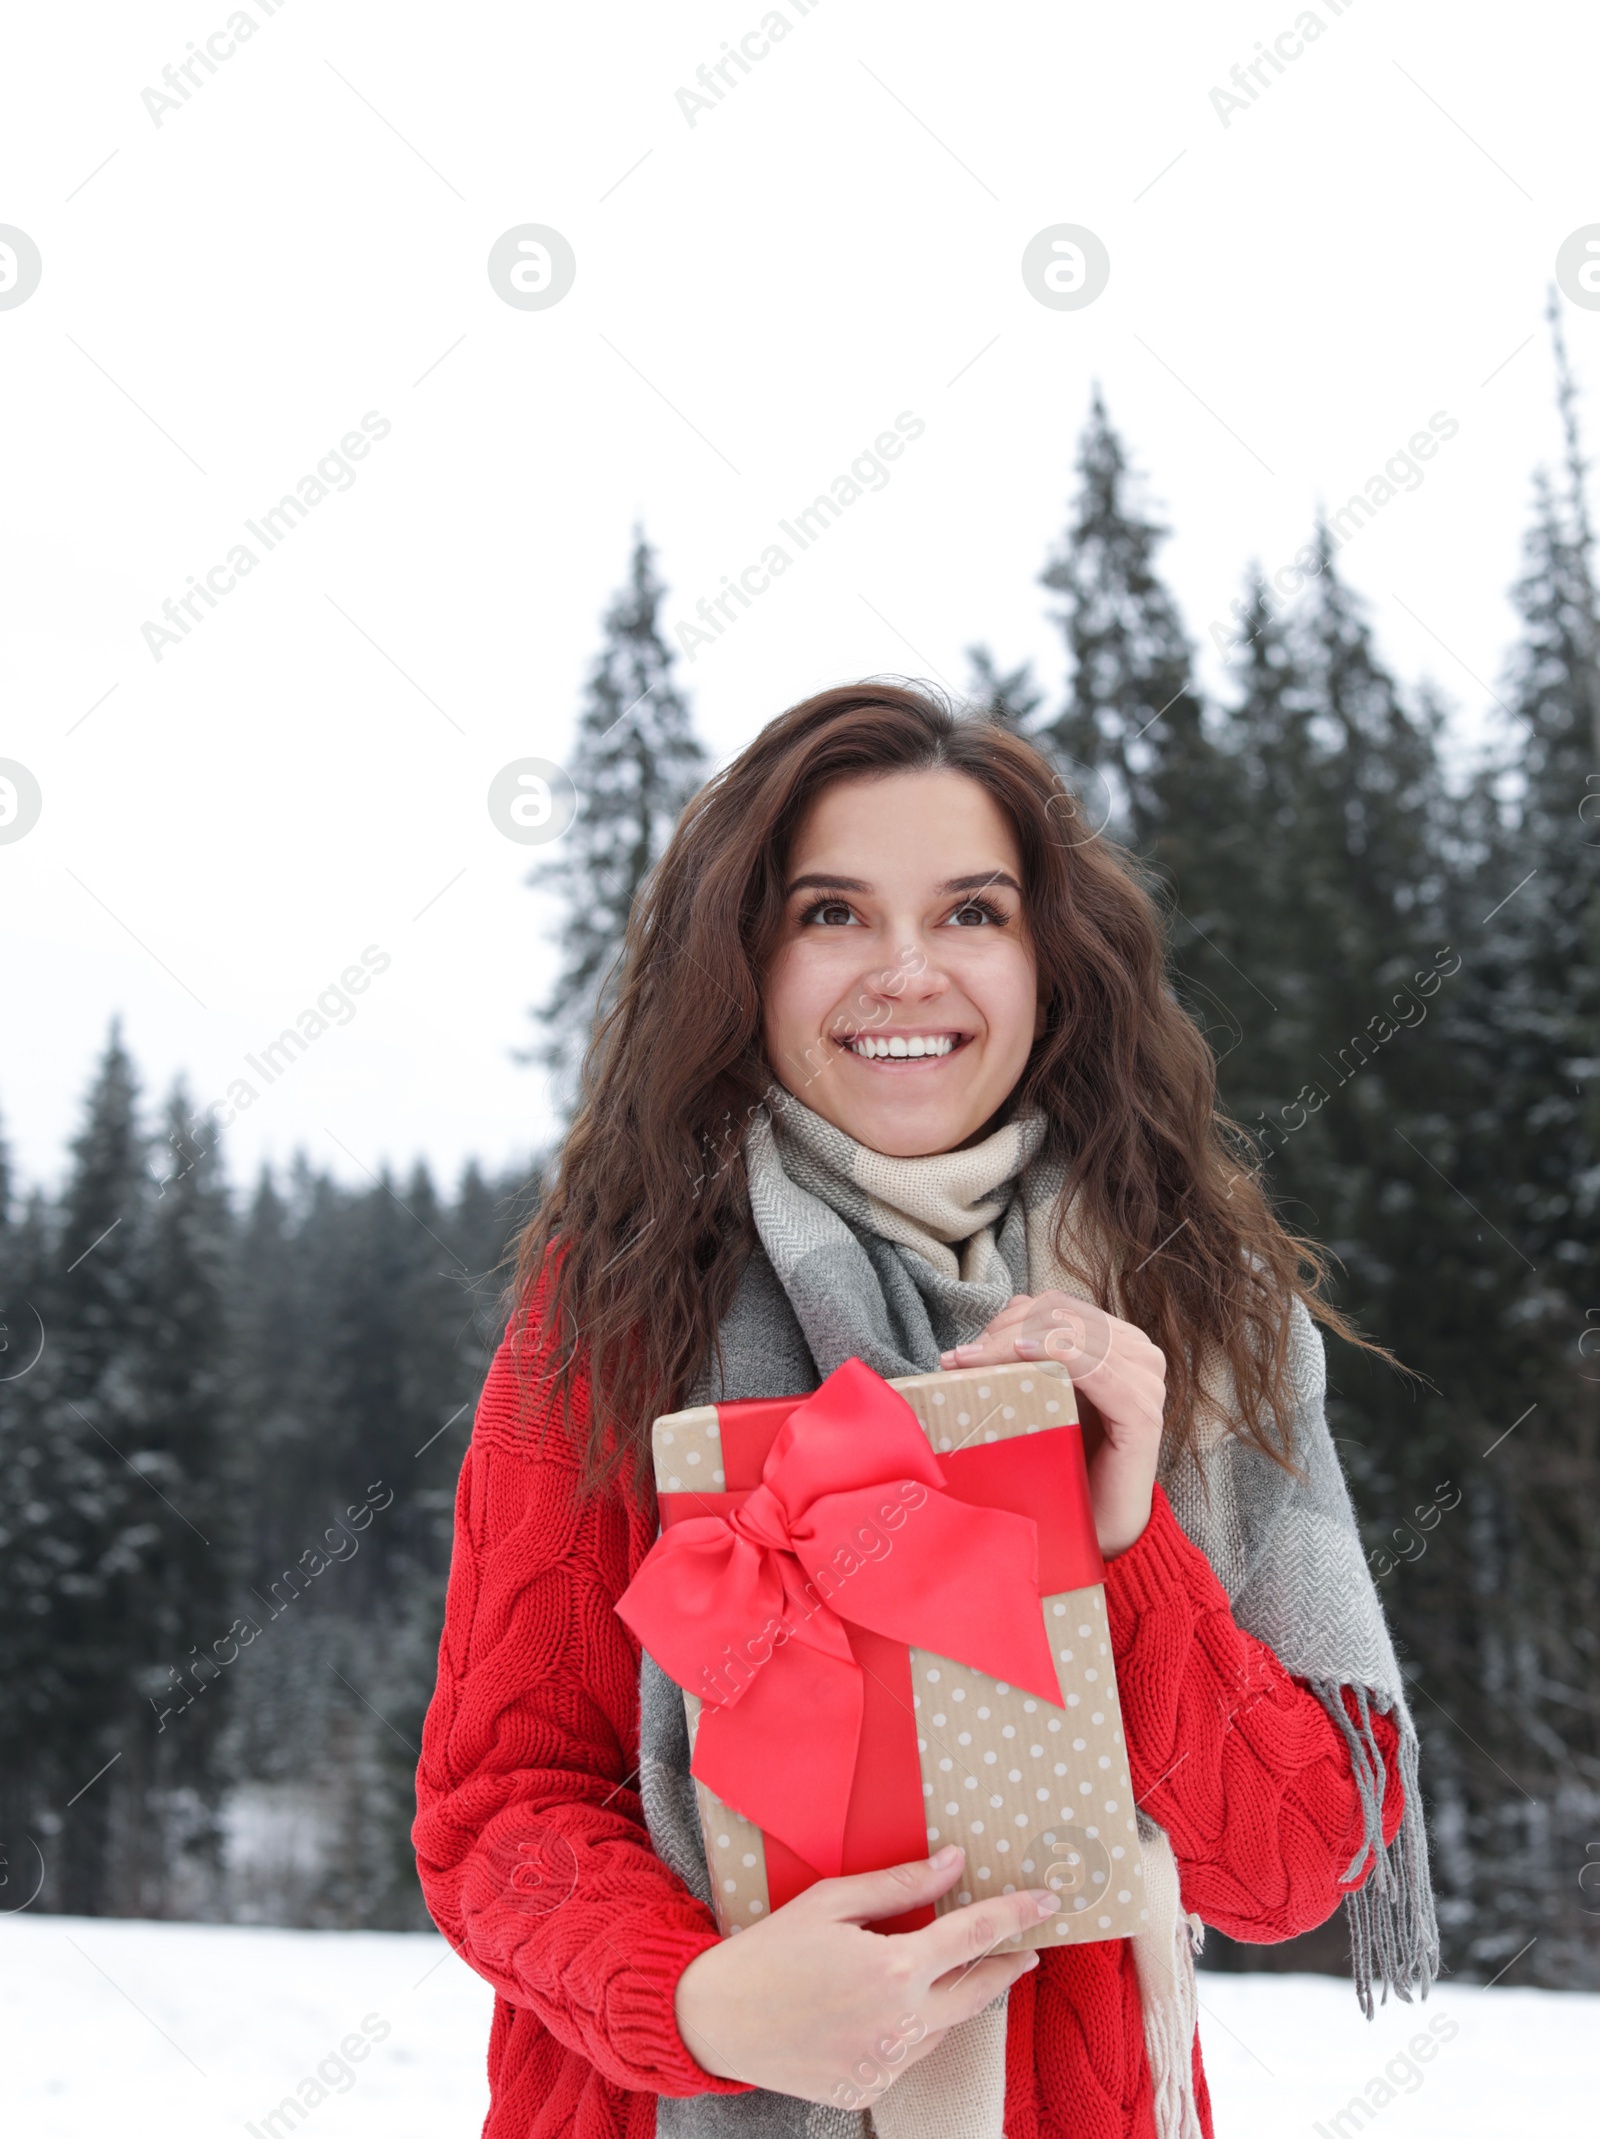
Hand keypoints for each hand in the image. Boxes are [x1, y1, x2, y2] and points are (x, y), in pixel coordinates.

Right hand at [673, 1845, 1055, 2109]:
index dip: (1017, 1915)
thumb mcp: (832, 1901)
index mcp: (895, 1969)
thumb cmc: (770, 1950)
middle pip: (978, 1990)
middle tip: (1027, 1947)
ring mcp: (887, 2064)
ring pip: (945, 2026)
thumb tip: (953, 1862)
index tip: (1047, 1900)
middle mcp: (901, 2024)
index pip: (976, 1934)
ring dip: (958, 1996)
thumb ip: (900, 1885)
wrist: (716, 2021)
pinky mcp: (868, 2089)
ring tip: (963, 1970)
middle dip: (1007, 1964)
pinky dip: (916, 2027)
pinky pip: (910, 2054)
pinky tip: (899, 2006)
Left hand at [939, 1291, 1165, 1556]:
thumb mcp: (1043, 1404)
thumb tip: (963, 1350)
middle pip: (1058, 1313)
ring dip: (1011, 1342)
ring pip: (1068, 1331)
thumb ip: (1025, 1367)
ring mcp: (1145, 1380)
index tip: (963, 1353)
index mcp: (1117, 1343)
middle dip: (1001, 1331)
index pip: (1054, 1307)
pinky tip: (1022, 1355)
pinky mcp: (1140, 1411)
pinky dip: (1054, 1352)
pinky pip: (1094, 1364)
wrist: (1101, 1530)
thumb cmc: (1068, 1467)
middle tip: (961, 1362)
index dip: (1005, 1319)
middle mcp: (1138, 1352)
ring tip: (974, 1365)